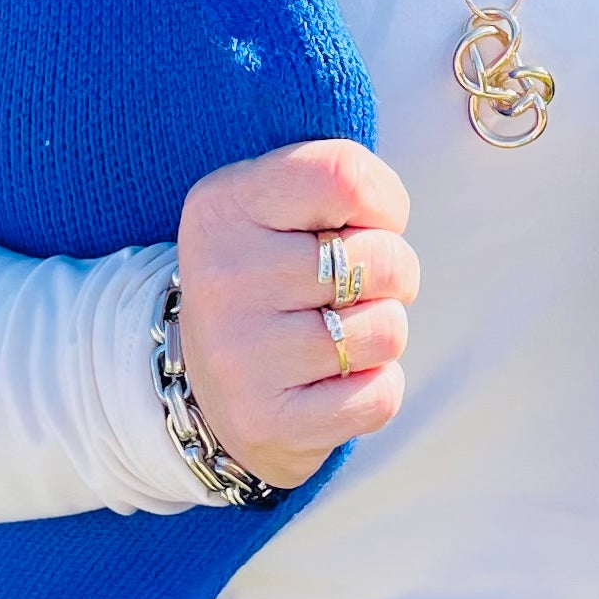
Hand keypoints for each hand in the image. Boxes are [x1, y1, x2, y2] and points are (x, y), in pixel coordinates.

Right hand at [175, 139, 419, 489]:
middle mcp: (222, 277)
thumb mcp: (278, 206)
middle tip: (348, 290)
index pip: (346, 177)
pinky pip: (379, 396)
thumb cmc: (271, 279)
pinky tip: (329, 382)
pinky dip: (373, 388)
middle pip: (383, 259)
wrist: (208, 387)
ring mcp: (240, 355)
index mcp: (223, 206)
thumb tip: (387, 213)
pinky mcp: (266, 422)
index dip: (383, 203)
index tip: (361, 224)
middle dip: (390, 275)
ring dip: (380, 334)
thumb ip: (335, 184)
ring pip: (388, 331)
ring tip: (333, 335)